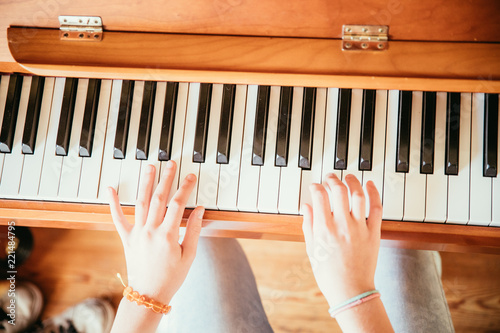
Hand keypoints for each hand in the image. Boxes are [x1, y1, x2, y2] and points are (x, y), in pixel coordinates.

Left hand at [108, 161, 204, 304]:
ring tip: (150, 167)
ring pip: (141, 202)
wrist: (149, 294)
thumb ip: (195, 231)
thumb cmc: (171, 277)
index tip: (191, 177)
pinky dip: (113, 203)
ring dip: (145, 183)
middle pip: (159, 198)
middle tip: (171, 164)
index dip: (185, 188)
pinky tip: (111, 189)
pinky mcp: (127, 238)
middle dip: (166, 178)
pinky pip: (118, 218)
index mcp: (168, 235)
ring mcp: (137, 233)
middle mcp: (150, 231)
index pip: (178, 204)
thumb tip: (200, 210)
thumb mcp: (189, 256)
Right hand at [302, 173, 382, 307]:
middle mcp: (342, 226)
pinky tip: (369, 185)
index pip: (320, 197)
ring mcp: (359, 228)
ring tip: (348, 177)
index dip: (316, 187)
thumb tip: (306, 206)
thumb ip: (308, 225)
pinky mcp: (374, 233)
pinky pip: (376, 208)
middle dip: (332, 180)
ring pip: (357, 195)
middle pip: (338, 191)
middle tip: (330, 178)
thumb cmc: (329, 274)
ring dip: (352, 182)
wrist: (351, 291)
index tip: (315, 187)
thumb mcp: (312, 250)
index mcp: (324, 230)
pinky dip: (373, 193)